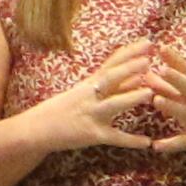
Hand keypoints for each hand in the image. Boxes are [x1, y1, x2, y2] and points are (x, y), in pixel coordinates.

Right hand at [16, 60, 171, 157]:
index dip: (130, 52)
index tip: (147, 42)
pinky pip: (114, 137)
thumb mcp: (84, 92)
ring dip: (130, 98)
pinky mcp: (92, 134)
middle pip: (111, 78)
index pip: (111, 63)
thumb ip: (111, 86)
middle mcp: (90, 96)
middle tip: (149, 59)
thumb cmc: (62, 108)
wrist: (36, 128)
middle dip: (129, 68)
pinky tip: (147, 143)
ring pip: (113, 105)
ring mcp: (91, 114)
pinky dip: (131, 141)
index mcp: (89, 83)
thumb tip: (137, 76)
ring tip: (149, 93)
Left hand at [139, 42, 185, 175]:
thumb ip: (175, 90)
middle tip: (161, 68)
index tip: (161, 47)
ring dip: (172, 106)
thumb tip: (151, 76)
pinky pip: (185, 142)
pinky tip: (156, 146)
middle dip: (177, 78)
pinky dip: (171, 144)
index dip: (176, 60)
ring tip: (156, 100)